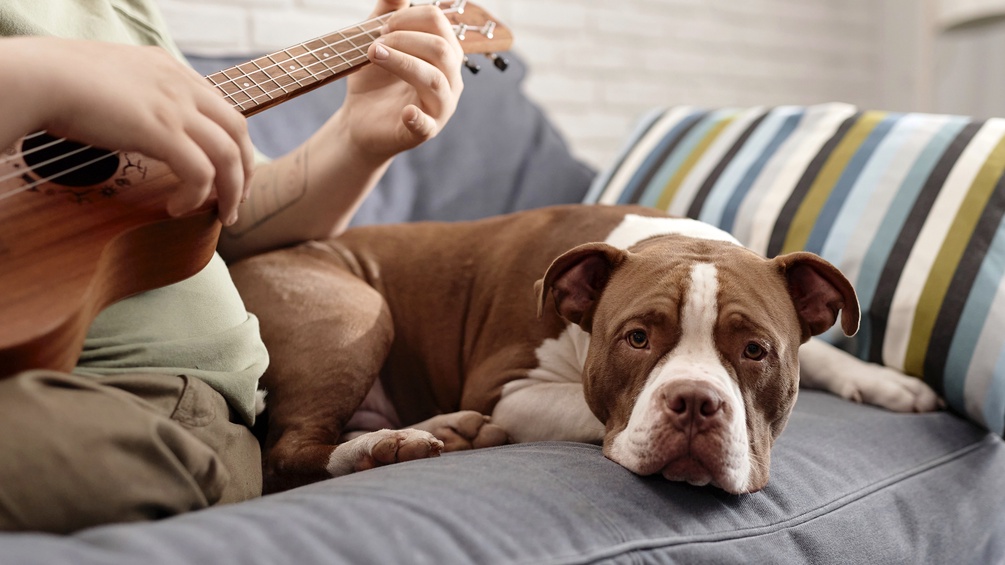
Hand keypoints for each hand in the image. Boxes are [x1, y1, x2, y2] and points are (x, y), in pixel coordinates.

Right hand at [8, 37, 253, 224]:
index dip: (234, 144)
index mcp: (171, 70)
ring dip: (231, 191)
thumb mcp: (113, 80)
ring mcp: (175, 108)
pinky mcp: (162, 131)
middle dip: (245, 169)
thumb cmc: (60, 81)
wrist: (42, 77)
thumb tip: (136, 123)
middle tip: (236, 199)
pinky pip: (201, 172)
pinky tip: (178, 209)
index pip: (222, 108)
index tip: (230, 172)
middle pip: (238, 131)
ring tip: (222, 214)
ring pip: (229, 155)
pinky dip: (197, 196)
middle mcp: (181, 86)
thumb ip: (137, 96)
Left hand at [338, 0, 464, 162]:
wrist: (360, 120)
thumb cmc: (375, 80)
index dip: (408, 18)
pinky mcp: (425, 131)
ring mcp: (441, 106)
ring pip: (435, 80)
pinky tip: (405, 111)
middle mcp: (450, 78)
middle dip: (404, 39)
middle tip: (375, 45)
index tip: (382, 26)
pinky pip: (427, 125)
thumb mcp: (377, 41)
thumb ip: (388, 12)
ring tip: (374, 55)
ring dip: (402, 63)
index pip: (438, 23)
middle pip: (442, 49)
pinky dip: (417, 117)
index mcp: (443, 52)